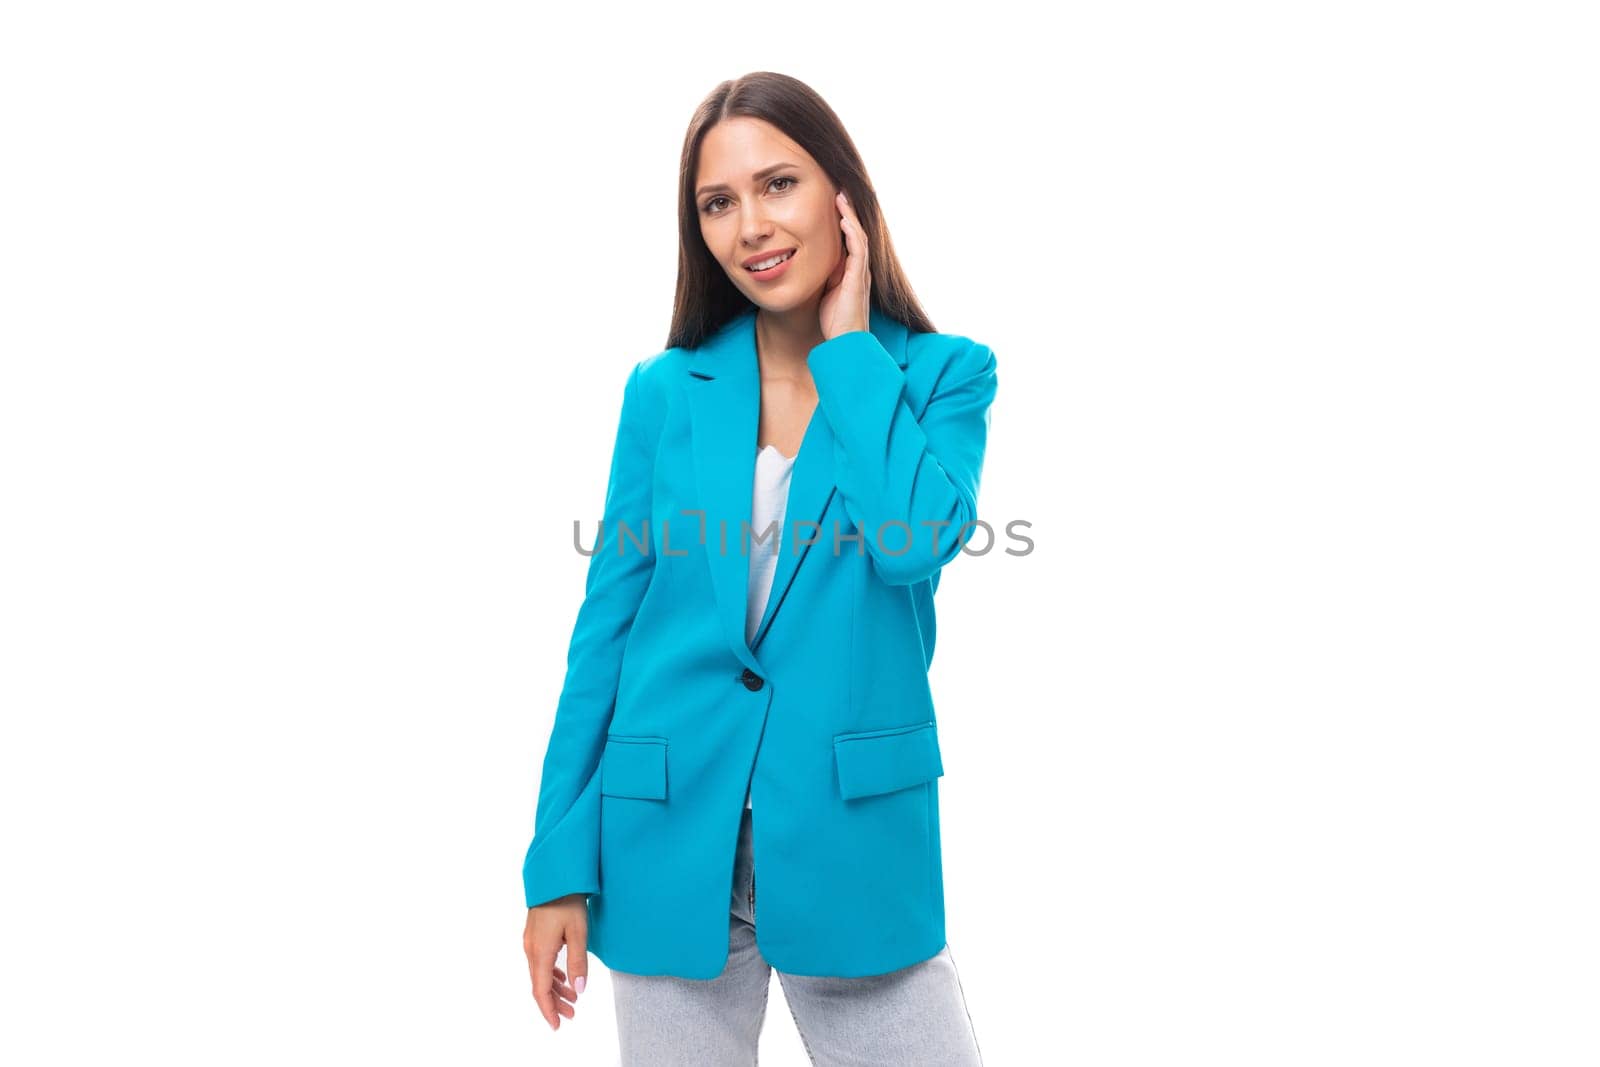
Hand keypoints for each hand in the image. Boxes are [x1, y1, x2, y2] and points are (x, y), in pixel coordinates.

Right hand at [524, 894, 587, 1030]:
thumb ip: (578, 962)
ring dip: (554, 988)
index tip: (557, 1025)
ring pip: (540, 974)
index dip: (548, 1010)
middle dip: (555, 1002)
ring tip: (572, 999)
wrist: (555, 877)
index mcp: (540, 952)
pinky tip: (563, 978)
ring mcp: (531, 942)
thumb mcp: (579, 932)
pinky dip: (551, 974)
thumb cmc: (568, 901)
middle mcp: (531, 949)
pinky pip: (540, 962)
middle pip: (539, 985)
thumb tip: (579, 990)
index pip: (540, 990)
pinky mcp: (535, 935)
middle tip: (572, 1014)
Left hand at [818, 189, 870, 341]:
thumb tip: (808, 261)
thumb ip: (823, 275)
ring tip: (841, 197)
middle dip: (848, 211)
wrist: (845, 343)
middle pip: (856, 232)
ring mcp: (860, 272)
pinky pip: (858, 250)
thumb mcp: (825, 291)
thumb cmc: (834, 321)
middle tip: (839, 191)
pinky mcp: (858, 279)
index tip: (832, 203)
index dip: (842, 220)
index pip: (848, 239)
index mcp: (851, 270)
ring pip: (859, 236)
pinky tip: (844, 220)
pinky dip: (852, 233)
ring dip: (850, 215)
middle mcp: (859, 268)